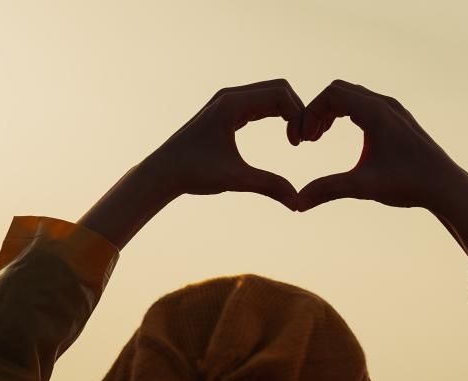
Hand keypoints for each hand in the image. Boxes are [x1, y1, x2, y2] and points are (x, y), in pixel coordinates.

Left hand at [80, 79, 304, 247]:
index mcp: (231, 104)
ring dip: (290, 113)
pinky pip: (262, 103)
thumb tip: (299, 203)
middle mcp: (230, 96)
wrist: (163, 172)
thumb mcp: (235, 179)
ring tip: (296, 140)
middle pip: (279, 89)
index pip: (280, 94)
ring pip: (272, 94)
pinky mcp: (228, 110)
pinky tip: (286, 137)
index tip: (300, 144)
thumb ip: (269, 186)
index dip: (298, 115)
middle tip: (304, 141)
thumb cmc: (194, 173)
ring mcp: (229, 101)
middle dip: (298, 111)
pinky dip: (278, 115)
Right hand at [295, 80, 467, 256]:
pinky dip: (348, 114)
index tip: (305, 139)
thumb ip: (328, 189)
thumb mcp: (363, 186)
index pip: (332, 93)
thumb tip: (297, 203)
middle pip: (340, 91)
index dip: (311, 112)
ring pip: (353, 97)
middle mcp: (385, 105)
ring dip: (333, 112)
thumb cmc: (409, 183)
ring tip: (319, 137)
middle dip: (319, 111)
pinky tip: (343, 137)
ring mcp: (393, 110)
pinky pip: (365, 105)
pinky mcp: (398, 119)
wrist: (446, 186)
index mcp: (376, 112)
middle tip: (309, 138)